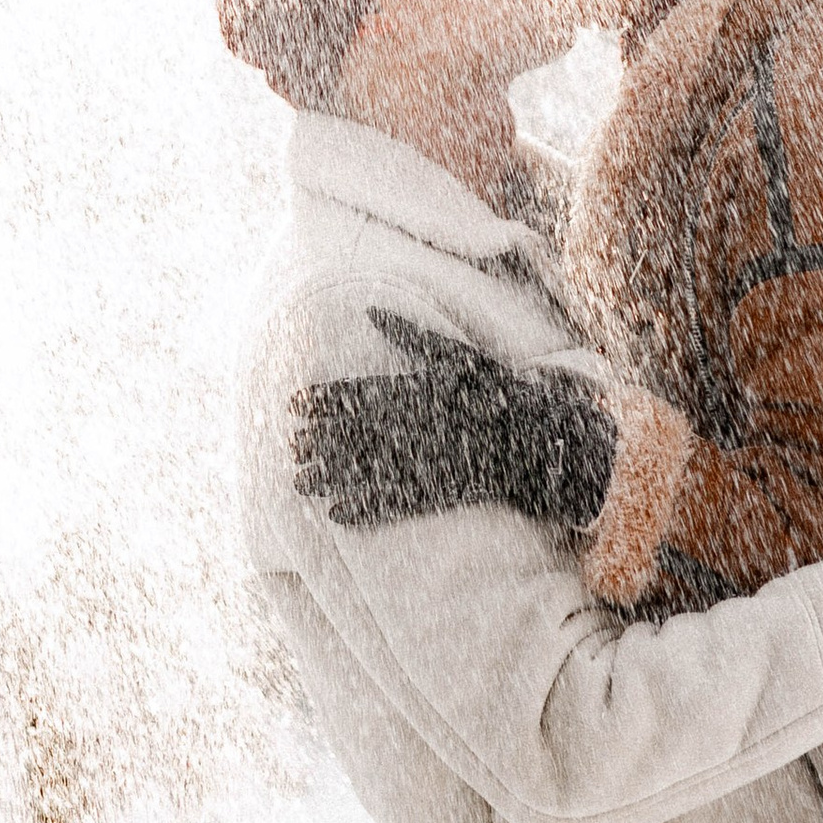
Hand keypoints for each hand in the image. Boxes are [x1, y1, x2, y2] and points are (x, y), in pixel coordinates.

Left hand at [291, 311, 618, 534]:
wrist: (532, 437)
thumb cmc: (492, 389)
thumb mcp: (451, 353)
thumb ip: (408, 334)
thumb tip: (370, 309)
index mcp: (411, 391)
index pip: (353, 395)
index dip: (320, 402)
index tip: (293, 406)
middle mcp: (410, 427)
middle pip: (350, 435)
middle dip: (317, 441)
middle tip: (290, 447)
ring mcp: (420, 461)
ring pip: (362, 471)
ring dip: (328, 478)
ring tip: (299, 483)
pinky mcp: (432, 492)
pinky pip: (389, 504)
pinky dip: (360, 511)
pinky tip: (334, 514)